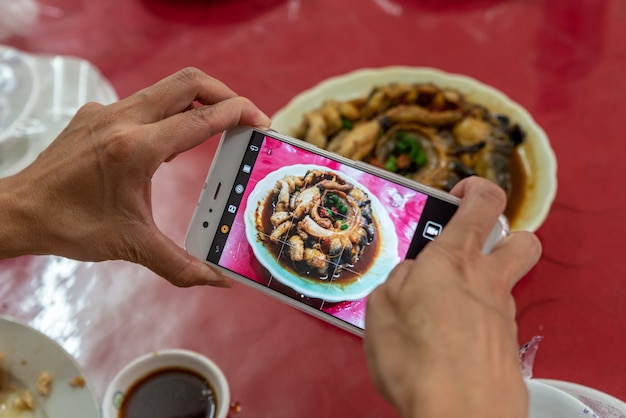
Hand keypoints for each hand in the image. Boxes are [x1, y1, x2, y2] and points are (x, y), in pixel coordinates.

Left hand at [1, 67, 269, 286]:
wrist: (19, 211)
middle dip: (225, 94)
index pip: (201, 118)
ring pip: (166, 88)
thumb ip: (181, 266)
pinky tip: (169, 143)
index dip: (238, 114)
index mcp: (137, 149)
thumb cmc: (71, 226)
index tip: (261, 121)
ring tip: (215, 127)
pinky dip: (168, 113)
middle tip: (245, 116)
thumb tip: (218, 281)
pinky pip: (144, 102)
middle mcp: (123, 120)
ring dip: (198, 101)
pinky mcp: (96, 114)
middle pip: (189, 83)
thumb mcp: (132, 246)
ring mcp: (107, 111)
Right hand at [363, 176, 540, 417]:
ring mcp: (502, 316)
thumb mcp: (382, 309)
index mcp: (454, 260)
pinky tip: (446, 347)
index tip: (459, 194)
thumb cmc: (417, 360)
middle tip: (470, 249)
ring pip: (504, 286)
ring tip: (439, 312)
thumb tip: (412, 274)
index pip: (483, 202)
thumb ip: (399, 281)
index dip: (475, 188)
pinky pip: (493, 324)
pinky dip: (473, 326)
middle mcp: (487, 282)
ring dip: (478, 288)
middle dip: (503, 235)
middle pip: (521, 240)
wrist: (460, 416)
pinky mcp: (508, 348)